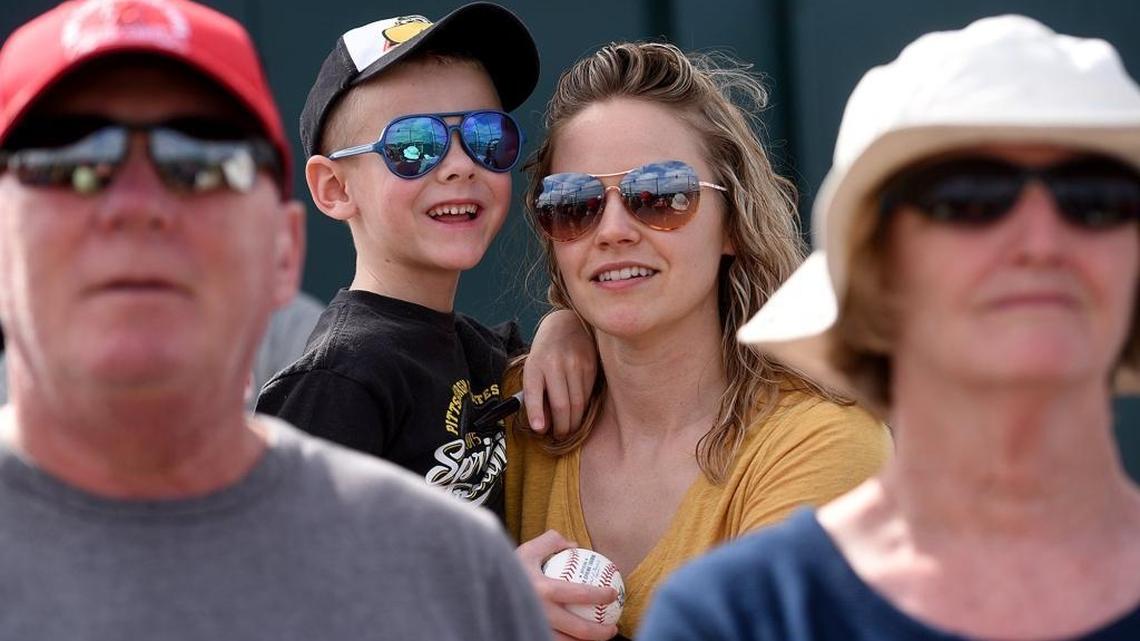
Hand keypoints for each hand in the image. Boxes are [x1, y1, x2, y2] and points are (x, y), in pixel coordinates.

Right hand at [516, 530, 619, 640]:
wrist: (480, 589)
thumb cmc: (508, 568)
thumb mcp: (528, 549)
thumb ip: (552, 542)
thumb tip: (575, 545)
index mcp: (541, 588)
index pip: (579, 593)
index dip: (600, 595)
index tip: (613, 593)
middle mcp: (538, 611)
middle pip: (578, 629)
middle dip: (601, 632)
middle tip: (613, 627)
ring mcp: (533, 626)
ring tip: (599, 638)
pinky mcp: (526, 634)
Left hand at [523, 309, 596, 438]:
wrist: (566, 325)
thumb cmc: (546, 354)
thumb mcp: (534, 369)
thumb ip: (535, 395)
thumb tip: (542, 426)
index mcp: (535, 366)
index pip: (533, 393)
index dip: (536, 414)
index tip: (540, 430)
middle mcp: (554, 364)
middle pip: (561, 405)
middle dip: (562, 427)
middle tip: (560, 436)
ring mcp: (575, 364)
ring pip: (578, 404)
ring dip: (574, 422)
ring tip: (570, 428)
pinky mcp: (591, 366)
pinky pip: (588, 395)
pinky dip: (584, 409)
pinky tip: (579, 412)